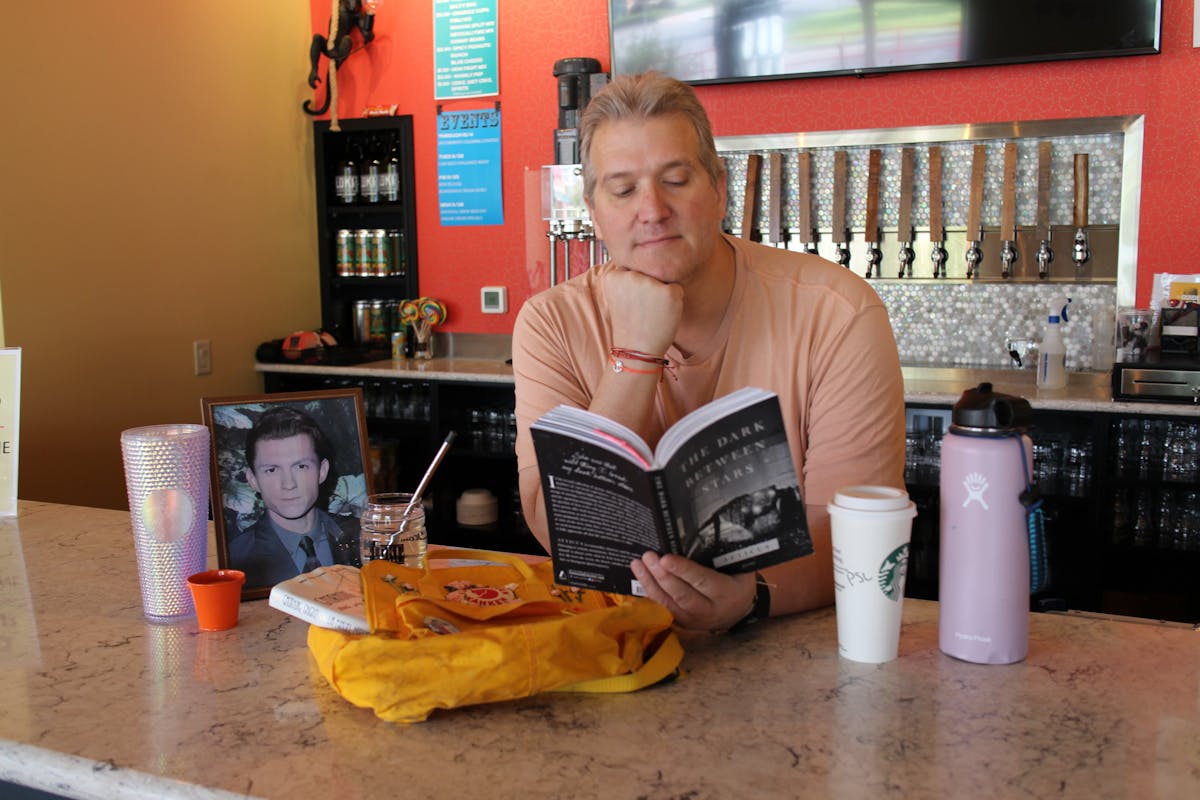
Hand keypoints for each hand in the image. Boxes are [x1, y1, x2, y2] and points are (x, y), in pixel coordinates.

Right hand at [603, 268, 682, 355]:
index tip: (629, 304)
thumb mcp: (617, 297)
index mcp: (613, 276)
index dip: (634, 287)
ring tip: (650, 313)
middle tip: (640, 311)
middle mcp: (631, 275)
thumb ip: (625, 279)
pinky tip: (661, 315)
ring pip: (662, 280)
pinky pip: (676, 289)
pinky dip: (674, 302)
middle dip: (648, 288)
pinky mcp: (669, 292)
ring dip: (661, 294)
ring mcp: (650, 283)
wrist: (636, 350)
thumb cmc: (629, 324)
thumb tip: (645, 262)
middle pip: (648, 273)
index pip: (631, 270)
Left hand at [631, 551, 756, 630]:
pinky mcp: (681, 623)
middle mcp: (708, 610)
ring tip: (637, 564)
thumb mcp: (741, 569)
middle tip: (648, 556)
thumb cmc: (738, 583)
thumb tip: (704, 531)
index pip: (701, 581)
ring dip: (650, 584)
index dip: (682, 570)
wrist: (738, 612)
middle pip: (681, 594)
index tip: (665, 558)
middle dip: (662, 575)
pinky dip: (649, 594)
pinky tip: (639, 578)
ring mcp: (693, 620)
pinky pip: (663, 609)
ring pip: (668, 603)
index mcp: (725, 593)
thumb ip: (725, 556)